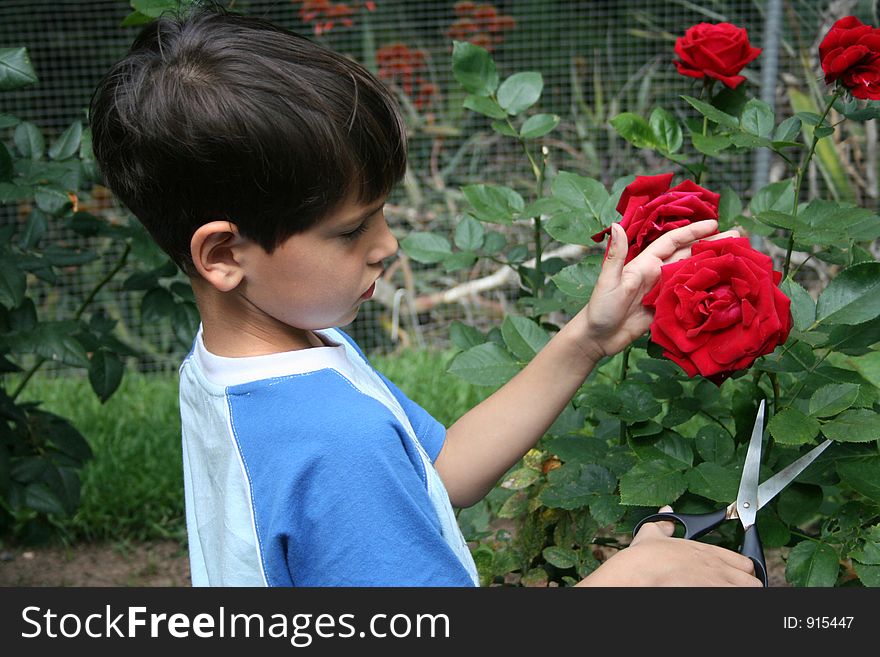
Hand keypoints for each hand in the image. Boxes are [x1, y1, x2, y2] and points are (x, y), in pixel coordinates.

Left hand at [572, 219, 738, 360]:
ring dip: (712, 266)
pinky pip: (690, 297)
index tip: (715, 223)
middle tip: (738, 238)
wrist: (597, 338)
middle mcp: (657, 274)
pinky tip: (724, 290)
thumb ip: (616, 255)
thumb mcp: (608, 281)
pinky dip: (706, 292)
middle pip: (688, 255)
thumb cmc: (600, 308)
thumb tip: (615, 224)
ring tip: (737, 261)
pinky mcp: (667, 309)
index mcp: (645, 264)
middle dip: (711, 245)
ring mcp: (663, 292)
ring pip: (692, 274)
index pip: (673, 242)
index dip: (693, 232)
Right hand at [577, 506, 761, 586]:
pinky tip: (713, 596)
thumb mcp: (653, 533)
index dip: (742, 571)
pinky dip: (727, 598)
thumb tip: (666, 512)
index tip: (733, 576)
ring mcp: (717, 584)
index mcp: (707, 552)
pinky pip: (734, 599)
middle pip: (752, 582)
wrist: (640, 573)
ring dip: (738, 592)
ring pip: (748, 591)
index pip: (745, 563)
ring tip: (724, 591)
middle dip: (745, 585)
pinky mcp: (712, 594)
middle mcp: (717, 568)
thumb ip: (664, 523)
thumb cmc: (646, 557)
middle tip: (731, 587)